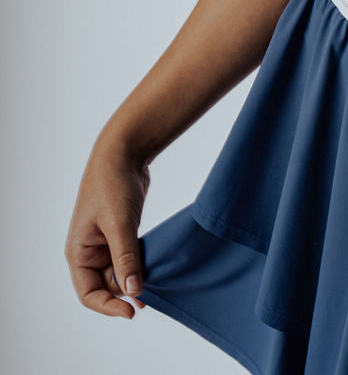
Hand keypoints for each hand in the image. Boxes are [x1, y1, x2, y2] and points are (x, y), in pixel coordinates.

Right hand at [65, 138, 150, 317]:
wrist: (124, 152)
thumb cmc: (113, 185)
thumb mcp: (120, 224)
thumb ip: (126, 259)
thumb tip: (133, 292)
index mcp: (78, 252)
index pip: (88, 293)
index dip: (108, 306)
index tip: (132, 311)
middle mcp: (88, 251)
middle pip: (105, 286)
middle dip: (124, 293)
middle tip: (148, 299)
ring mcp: (104, 242)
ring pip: (118, 273)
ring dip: (133, 280)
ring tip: (154, 286)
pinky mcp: (120, 232)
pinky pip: (127, 258)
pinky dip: (138, 265)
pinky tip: (154, 268)